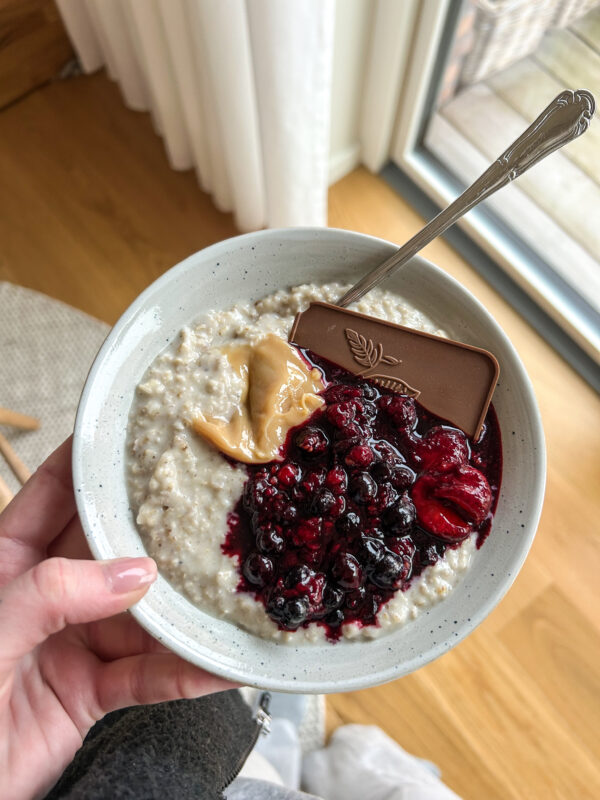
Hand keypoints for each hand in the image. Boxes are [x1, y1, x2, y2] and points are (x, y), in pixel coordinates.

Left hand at [0, 438, 233, 799]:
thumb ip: (51, 595)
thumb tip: (132, 574)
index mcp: (6, 561)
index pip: (52, 494)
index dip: (90, 460)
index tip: (135, 432)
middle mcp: (47, 592)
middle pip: (111, 547)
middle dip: (157, 527)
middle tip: (206, 500)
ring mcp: (73, 639)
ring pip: (141, 611)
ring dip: (185, 605)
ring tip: (231, 581)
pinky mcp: (92, 690)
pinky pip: (149, 674)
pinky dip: (188, 671)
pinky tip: (223, 662)